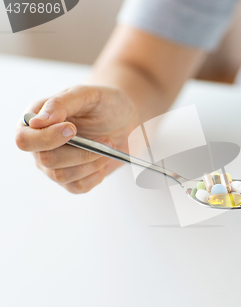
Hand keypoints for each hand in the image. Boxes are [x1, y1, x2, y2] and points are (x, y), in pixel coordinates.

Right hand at [16, 85, 138, 192]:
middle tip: (105, 139)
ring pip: (62, 176)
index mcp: (34, 122)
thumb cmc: (103, 104)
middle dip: (80, 152)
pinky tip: (104, 160)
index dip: (47, 138)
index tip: (73, 129)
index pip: (25, 139)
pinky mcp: (71, 179)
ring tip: (108, 147)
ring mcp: (53, 165)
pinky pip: (78, 187)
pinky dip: (96, 175)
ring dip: (91, 162)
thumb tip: (36, 122)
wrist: (125, 120)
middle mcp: (39, 146)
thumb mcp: (86, 94)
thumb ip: (60, 103)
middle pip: (46, 160)